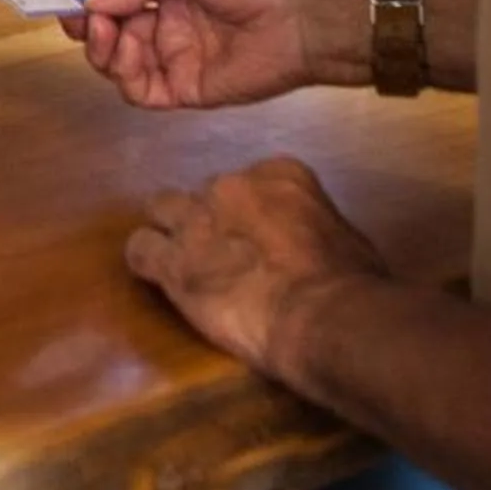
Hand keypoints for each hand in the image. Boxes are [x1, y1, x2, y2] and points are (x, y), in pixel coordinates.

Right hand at [77, 0, 364, 108]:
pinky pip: (141, 91)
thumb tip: (92, 1)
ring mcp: (174, 59)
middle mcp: (166, 25)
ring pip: (119, 64)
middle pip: (111, 34)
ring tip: (108, 35)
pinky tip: (131, 55)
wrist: (303, 20)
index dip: (91, 0)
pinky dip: (126, 76)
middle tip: (85, 22)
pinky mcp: (185, 90)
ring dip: (104, 51)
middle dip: (91, 28)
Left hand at [126, 156, 387, 376]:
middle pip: (205, 193)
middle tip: (224, 254)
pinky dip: (145, 262)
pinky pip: (139, 250)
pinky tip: (156, 277)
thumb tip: (310, 240)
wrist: (324, 316)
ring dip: (171, 232)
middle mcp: (230, 186)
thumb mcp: (343, 237)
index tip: (259, 237)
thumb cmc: (350, 283)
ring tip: (182, 261)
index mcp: (279, 173)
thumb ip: (313, 225)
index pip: (251, 181)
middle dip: (211, 220)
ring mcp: (196, 221)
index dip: (250, 211)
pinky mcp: (172, 263)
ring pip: (161, 209)